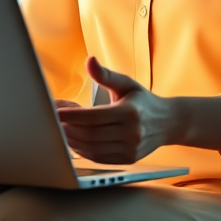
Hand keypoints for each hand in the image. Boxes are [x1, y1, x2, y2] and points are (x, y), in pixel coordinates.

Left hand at [57, 56, 175, 164]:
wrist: (167, 122)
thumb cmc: (142, 100)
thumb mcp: (126, 83)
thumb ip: (105, 75)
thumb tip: (90, 60)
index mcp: (130, 112)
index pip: (94, 116)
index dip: (72, 116)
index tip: (55, 112)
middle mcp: (132, 133)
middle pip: (91, 134)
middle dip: (68, 129)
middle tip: (52, 122)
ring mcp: (131, 149)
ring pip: (94, 148)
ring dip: (73, 141)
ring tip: (59, 131)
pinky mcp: (128, 159)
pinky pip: (100, 158)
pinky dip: (84, 151)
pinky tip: (74, 142)